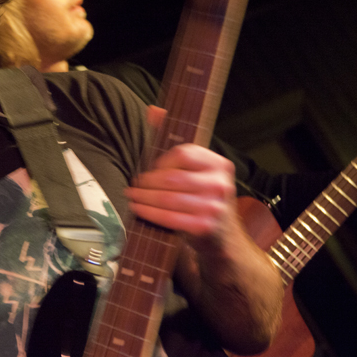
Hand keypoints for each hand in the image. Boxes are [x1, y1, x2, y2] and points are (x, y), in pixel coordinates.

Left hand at [126, 106, 283, 353]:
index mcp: (220, 165)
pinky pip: (169, 217)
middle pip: (172, 177)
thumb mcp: (195, 172)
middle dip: (146, 182)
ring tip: (131, 197)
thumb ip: (174, 141)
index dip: (160, 161)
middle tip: (133, 186)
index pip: (183, 152)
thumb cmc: (203, 203)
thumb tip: (153, 110)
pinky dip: (149, 213)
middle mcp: (221, 184)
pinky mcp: (204, 228)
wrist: (224, 246)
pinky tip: (139, 211)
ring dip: (142, 198)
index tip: (148, 169)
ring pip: (167, 198)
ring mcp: (215, 207)